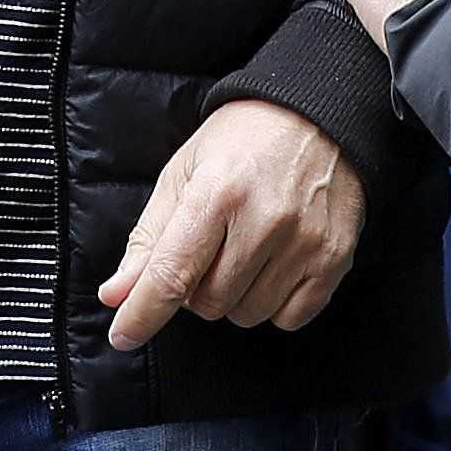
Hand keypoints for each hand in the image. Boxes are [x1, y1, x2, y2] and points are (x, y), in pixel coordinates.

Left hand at [98, 101, 359, 347]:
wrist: (317, 115)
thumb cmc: (241, 141)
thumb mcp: (184, 171)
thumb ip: (149, 237)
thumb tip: (116, 294)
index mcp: (217, 191)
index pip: (172, 273)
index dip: (142, 313)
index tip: (122, 336)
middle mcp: (264, 220)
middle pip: (208, 303)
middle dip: (196, 288)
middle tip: (207, 248)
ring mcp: (304, 242)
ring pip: (247, 315)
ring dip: (234, 295)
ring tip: (243, 248)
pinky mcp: (334, 258)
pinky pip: (289, 318)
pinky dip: (273, 303)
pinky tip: (273, 263)